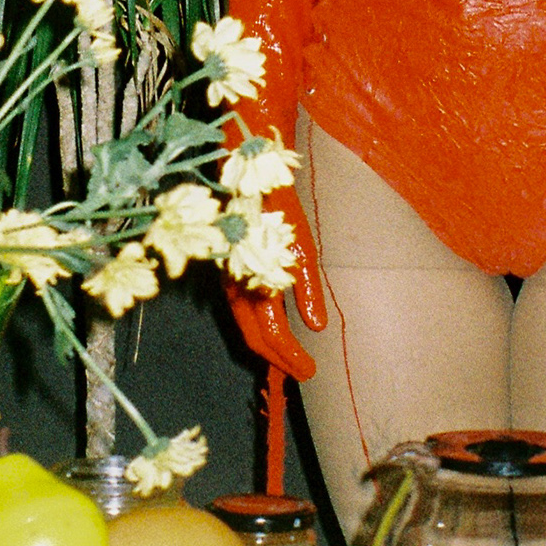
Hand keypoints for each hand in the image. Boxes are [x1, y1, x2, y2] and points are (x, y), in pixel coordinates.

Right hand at [225, 187, 326, 381]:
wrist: (247, 172)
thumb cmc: (280, 207)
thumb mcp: (303, 247)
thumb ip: (308, 290)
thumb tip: (317, 329)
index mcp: (256, 281)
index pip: (272, 333)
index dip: (291, 357)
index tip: (311, 371)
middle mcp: (236, 285)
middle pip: (253, 336)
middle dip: (278, 359)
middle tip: (303, 372)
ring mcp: (228, 279)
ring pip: (244, 325)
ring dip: (268, 346)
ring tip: (291, 359)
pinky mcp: (228, 271)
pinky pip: (240, 310)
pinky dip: (258, 327)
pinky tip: (273, 331)